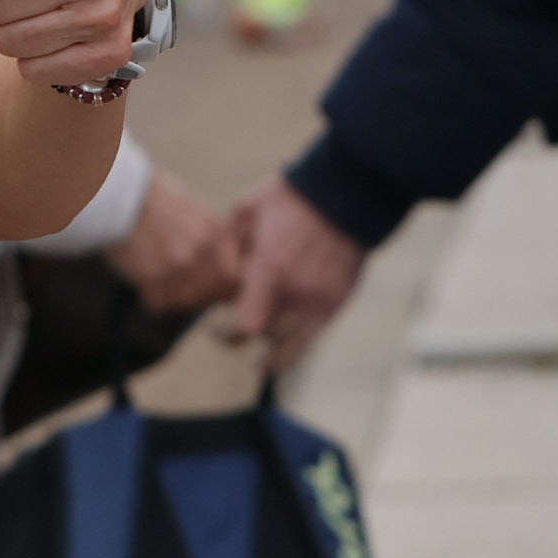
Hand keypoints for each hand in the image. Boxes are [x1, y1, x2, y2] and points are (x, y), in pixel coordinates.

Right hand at [105, 172, 242, 312]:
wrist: (118, 193)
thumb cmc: (153, 199)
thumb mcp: (194, 211)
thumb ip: (213, 239)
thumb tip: (225, 268)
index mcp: (215, 232)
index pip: (233, 277)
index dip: (222, 287)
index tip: (210, 288)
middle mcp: (201, 250)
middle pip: (211, 292)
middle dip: (198, 296)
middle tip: (180, 289)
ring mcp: (178, 265)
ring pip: (185, 301)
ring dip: (173, 298)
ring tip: (159, 284)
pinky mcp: (152, 277)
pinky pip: (159, 302)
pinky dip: (151, 298)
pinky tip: (144, 284)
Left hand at [228, 176, 366, 371]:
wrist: (346, 193)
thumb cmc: (292, 198)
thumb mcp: (247, 210)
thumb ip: (229, 242)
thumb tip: (214, 264)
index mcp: (271, 268)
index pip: (248, 325)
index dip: (227, 335)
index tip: (212, 329)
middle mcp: (297, 292)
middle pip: (264, 336)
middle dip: (239, 338)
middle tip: (224, 334)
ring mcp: (319, 300)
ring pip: (289, 345)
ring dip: (269, 353)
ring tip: (257, 363)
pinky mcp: (335, 302)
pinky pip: (311, 339)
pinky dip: (292, 352)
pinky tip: (275, 362)